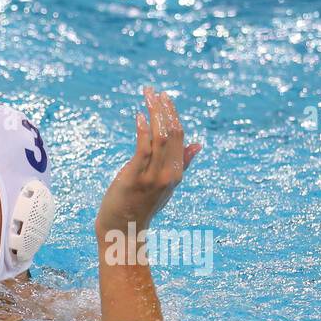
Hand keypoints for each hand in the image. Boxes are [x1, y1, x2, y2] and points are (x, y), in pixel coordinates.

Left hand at [95, 87, 201, 237]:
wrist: (122, 229)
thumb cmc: (141, 207)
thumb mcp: (166, 185)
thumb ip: (183, 163)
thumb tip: (198, 144)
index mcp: (177, 172)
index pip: (180, 136)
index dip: (173, 115)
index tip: (164, 98)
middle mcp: (168, 173)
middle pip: (172, 133)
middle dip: (164, 109)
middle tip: (155, 91)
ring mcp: (152, 176)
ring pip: (159, 137)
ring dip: (154, 114)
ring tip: (148, 96)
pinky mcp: (135, 177)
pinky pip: (143, 148)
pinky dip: (143, 129)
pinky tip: (139, 115)